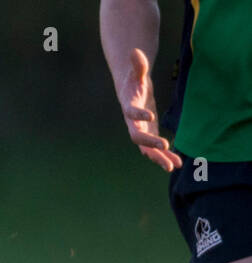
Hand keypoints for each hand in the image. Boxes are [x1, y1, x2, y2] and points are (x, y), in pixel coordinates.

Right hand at [116, 48, 181, 171]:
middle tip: (164, 147)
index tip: (150, 115)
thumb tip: (135, 51)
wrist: (131, 90)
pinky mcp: (150, 134)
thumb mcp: (136, 71)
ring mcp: (141, 130)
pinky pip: (156, 149)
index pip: (131, 114)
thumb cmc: (133, 79)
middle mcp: (133, 123)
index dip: (139, 115)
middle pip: (138, 137)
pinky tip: (178, 162)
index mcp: (128, 108)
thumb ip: (138, 65)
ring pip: (148, 149)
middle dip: (150, 143)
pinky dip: (166, 156)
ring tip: (174, 166)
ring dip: (160, 158)